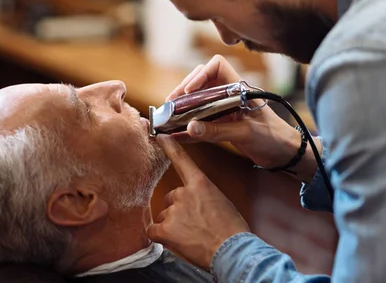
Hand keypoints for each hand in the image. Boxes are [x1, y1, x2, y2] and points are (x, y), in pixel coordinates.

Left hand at [147, 135, 249, 269]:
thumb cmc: (232, 229)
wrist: (233, 249)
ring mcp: (173, 211)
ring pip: (164, 216)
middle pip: (171, 198)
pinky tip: (176, 242)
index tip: (160, 137)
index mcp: (200, 184)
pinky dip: (161, 237)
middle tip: (195, 225)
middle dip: (179, 211)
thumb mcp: (221, 202)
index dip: (170, 147)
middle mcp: (183, 193)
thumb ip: (203, 197)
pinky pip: (153, 231)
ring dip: (173, 226)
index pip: (182, 160)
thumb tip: (196, 206)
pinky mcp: (165, 229)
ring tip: (192, 236)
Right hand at [167, 55, 300, 168]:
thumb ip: (217, 131)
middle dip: (184, 92)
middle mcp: (229, 95)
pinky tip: (175, 135)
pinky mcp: (222, 126)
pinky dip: (188, 128)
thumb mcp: (245, 133)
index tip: (189, 90)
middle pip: (202, 83)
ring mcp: (225, 110)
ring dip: (182, 109)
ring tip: (167, 118)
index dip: (201, 74)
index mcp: (239, 89)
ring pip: (198, 102)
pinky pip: (201, 123)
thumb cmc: (274, 137)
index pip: (217, 66)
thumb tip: (189, 127)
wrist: (286, 154)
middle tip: (170, 105)